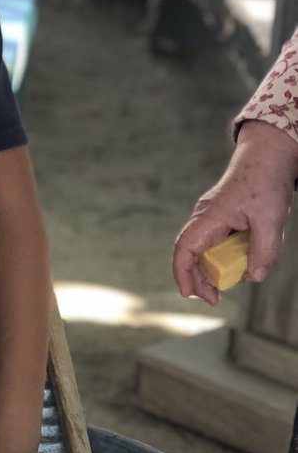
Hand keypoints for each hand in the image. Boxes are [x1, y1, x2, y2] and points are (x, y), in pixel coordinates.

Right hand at [173, 121, 297, 304]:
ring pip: (206, 251)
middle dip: (200, 279)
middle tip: (216, 298)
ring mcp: (213, 218)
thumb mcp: (270, 220)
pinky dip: (229, 256)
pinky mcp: (224, 219)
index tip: (188, 294)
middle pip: (192, 255)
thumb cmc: (265, 182)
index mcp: (208, 217)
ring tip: (241, 276)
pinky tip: (247, 259)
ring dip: (218, 268)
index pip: (184, 250)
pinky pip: (219, 243)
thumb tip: (254, 276)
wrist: (269, 155)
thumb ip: (263, 251)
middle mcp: (205, 219)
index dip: (182, 274)